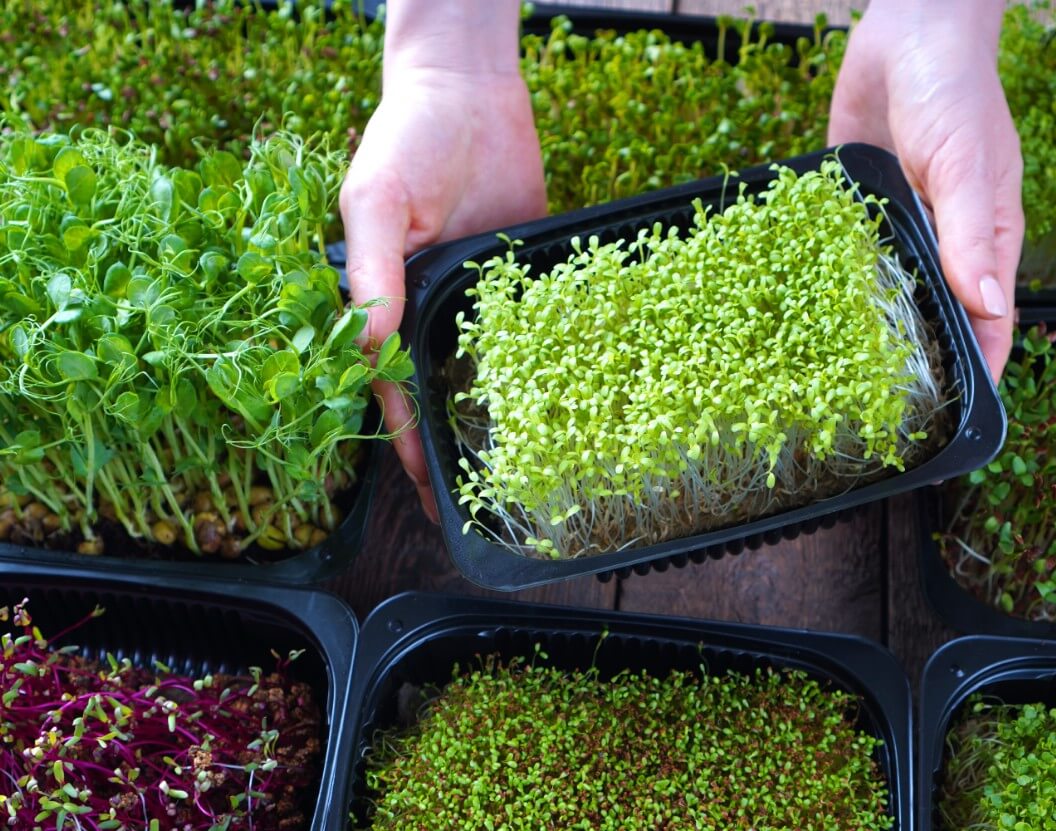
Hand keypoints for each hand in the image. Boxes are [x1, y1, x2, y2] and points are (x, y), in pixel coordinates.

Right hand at [341, 4, 545, 522]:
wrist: (470, 93)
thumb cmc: (405, 140)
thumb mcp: (376, 202)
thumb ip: (372, 271)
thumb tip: (371, 344)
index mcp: (387, 303)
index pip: (391, 389)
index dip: (407, 441)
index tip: (428, 491)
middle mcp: (431, 311)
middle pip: (441, 392)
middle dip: (456, 445)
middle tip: (482, 501)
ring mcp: (480, 302)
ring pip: (490, 373)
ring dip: (502, 418)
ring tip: (528, 470)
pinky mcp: (524, 283)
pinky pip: (536, 332)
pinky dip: (548, 366)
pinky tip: (570, 402)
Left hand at [828, 0, 1022, 383]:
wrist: (908, 30)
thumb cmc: (956, 92)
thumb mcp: (967, 166)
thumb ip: (971, 236)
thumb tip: (985, 305)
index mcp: (982, 239)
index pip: (987, 320)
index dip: (978, 370)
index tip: (956, 417)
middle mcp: (939, 241)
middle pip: (929, 314)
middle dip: (908, 359)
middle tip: (872, 409)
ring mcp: (894, 227)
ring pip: (879, 290)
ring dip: (855, 326)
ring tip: (820, 375)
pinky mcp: (853, 207)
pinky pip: (837, 251)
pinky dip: (819, 277)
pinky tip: (790, 309)